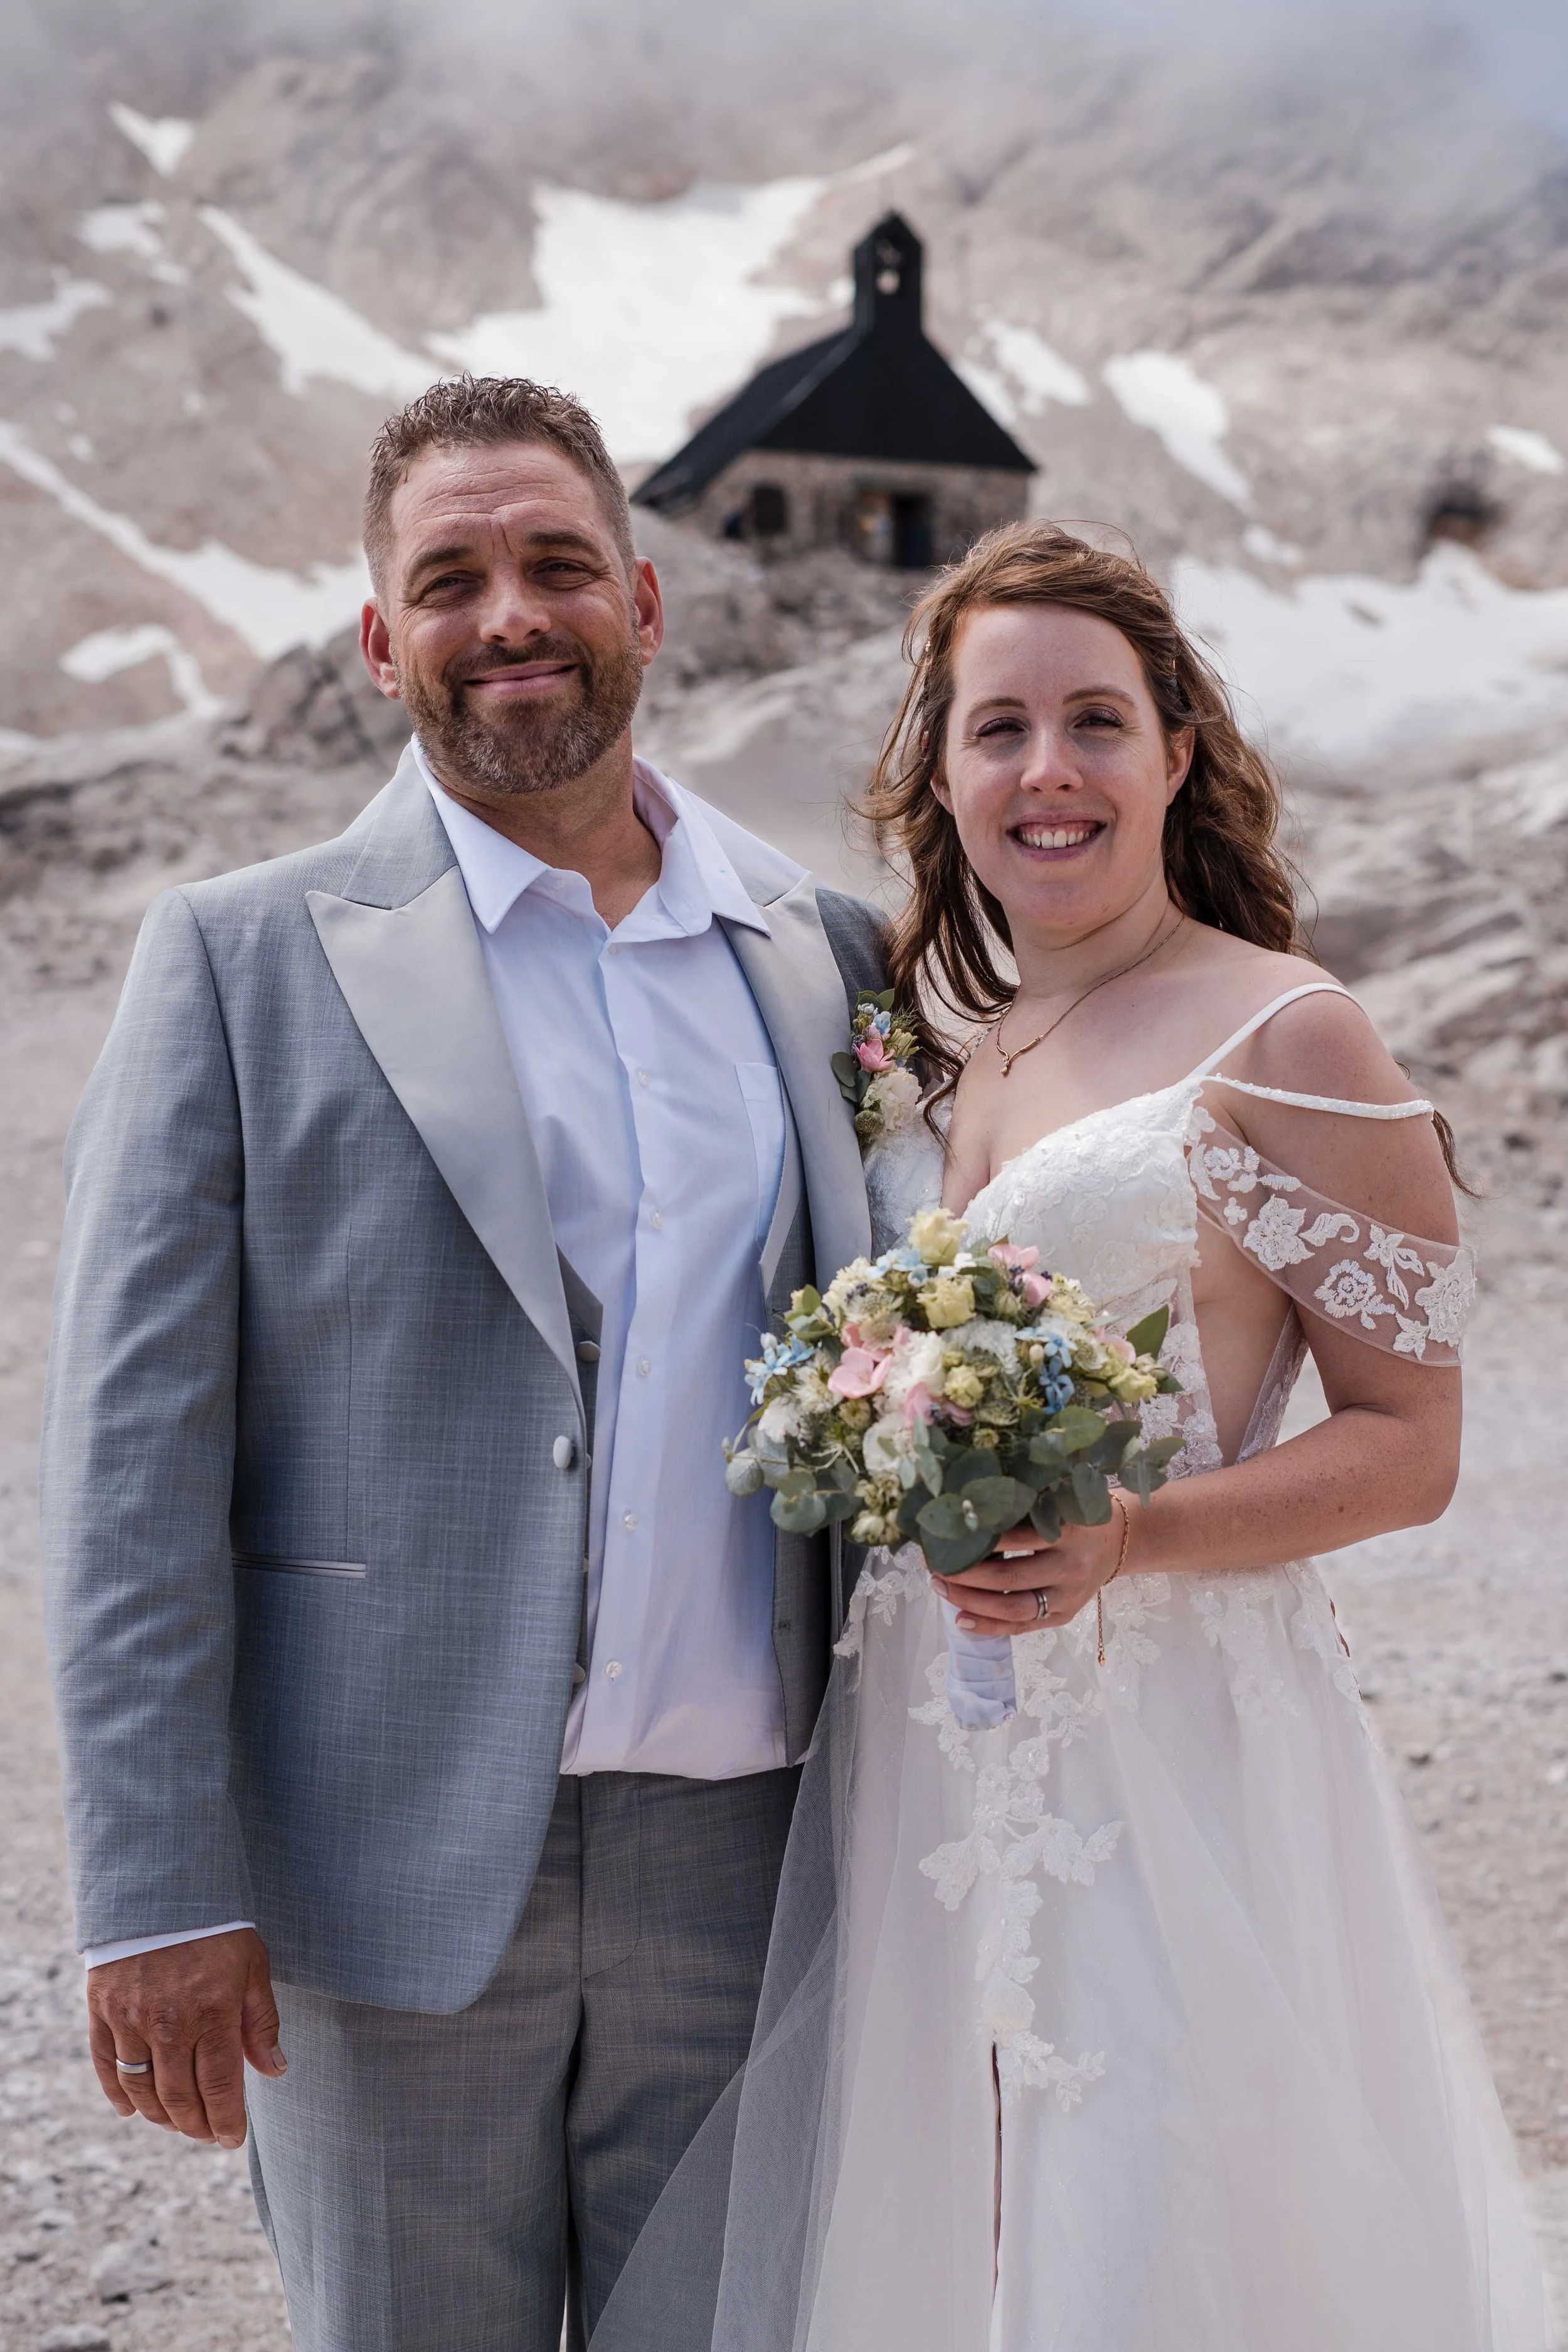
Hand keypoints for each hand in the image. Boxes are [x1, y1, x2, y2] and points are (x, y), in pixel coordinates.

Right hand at [86, 1927, 284, 2148]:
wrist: (162, 1888)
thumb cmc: (217, 1927)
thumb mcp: (253, 1966)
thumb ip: (261, 2022)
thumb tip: (275, 2071)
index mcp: (213, 2013)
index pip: (220, 2087)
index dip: (227, 2121)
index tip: (232, 2139)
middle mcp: (169, 2023)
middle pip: (179, 2097)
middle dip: (196, 2126)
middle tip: (207, 2135)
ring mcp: (131, 2018)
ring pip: (142, 2089)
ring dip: (161, 2116)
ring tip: (178, 2123)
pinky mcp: (102, 2010)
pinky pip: (106, 2065)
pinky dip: (118, 2094)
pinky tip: (132, 2110)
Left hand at [931, 1510, 1126, 1639]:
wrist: (1115, 1543)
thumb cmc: (1073, 1515)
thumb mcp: (1057, 1500)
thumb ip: (1023, 1503)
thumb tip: (965, 1505)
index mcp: (1066, 1531)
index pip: (1016, 1538)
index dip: (979, 1538)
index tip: (947, 1532)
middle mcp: (1069, 1566)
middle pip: (1009, 1577)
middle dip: (966, 1574)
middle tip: (935, 1565)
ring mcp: (1068, 1595)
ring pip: (1013, 1607)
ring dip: (971, 1602)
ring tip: (942, 1588)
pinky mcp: (1064, 1615)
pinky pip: (1022, 1626)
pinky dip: (989, 1626)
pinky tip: (961, 1619)